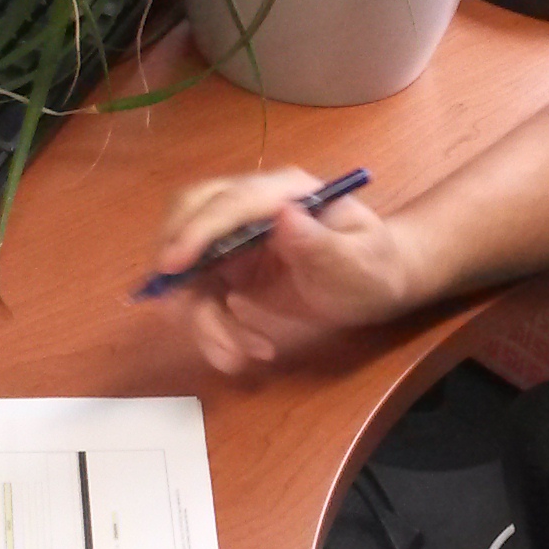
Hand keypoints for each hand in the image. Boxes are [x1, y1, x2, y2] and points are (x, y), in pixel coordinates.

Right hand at [150, 167, 419, 372]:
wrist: (374, 285)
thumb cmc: (372, 267)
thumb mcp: (357, 261)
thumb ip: (320, 242)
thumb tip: (283, 216)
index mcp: (286, 191)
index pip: (230, 201)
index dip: (198, 230)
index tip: (174, 266)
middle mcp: (252, 207)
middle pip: (188, 219)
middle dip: (179, 269)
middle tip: (189, 318)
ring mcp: (235, 236)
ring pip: (188, 268)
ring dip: (201, 317)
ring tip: (238, 357)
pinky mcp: (228, 268)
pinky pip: (200, 295)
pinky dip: (213, 328)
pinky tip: (251, 349)